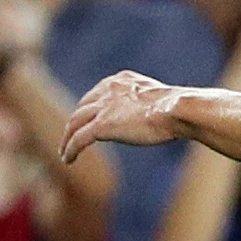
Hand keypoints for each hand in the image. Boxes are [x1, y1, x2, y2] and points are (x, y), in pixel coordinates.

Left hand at [61, 70, 184, 159]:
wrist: (175, 110)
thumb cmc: (177, 108)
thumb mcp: (161, 100)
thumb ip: (150, 104)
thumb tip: (163, 114)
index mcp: (122, 80)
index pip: (98, 93)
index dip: (90, 107)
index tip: (88, 118)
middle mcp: (108, 90)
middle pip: (83, 107)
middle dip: (76, 122)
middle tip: (71, 136)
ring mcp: (103, 108)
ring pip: (74, 123)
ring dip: (67, 138)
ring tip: (64, 151)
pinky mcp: (101, 126)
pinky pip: (78, 139)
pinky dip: (70, 149)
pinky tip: (67, 160)